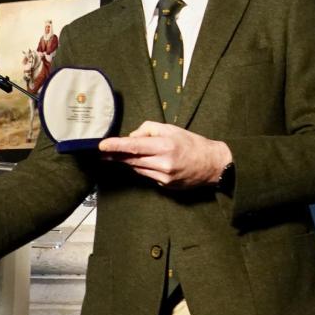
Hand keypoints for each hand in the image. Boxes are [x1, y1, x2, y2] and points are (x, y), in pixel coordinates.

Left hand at [97, 121, 230, 188]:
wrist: (212, 165)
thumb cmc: (192, 144)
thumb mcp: (172, 129)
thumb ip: (149, 129)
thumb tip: (132, 136)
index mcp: (165, 146)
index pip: (135, 145)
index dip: (116, 146)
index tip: (102, 146)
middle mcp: (163, 163)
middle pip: (132, 159)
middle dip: (116, 155)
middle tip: (103, 152)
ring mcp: (164, 177)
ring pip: (137, 168)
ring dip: (129, 162)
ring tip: (121, 155)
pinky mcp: (165, 185)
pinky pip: (147, 175)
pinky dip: (143, 168)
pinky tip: (148, 163)